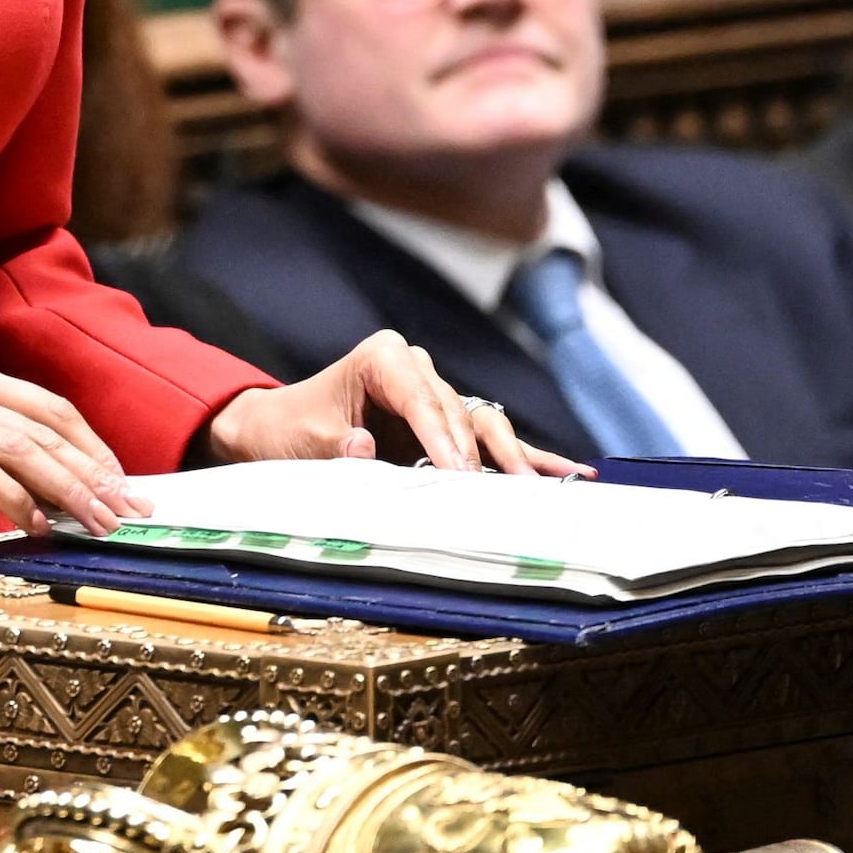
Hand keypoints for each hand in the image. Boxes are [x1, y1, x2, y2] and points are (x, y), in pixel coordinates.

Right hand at [0, 353, 137, 565]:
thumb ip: (24, 470)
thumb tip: (98, 493)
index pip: (52, 409)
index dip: (97, 451)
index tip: (131, 492)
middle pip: (43, 429)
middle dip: (92, 476)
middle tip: (125, 515)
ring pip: (19, 447)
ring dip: (66, 490)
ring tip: (93, 525)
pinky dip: (15, 499)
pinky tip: (37, 526)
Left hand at [199, 328, 580, 474]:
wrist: (282, 429)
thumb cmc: (292, 430)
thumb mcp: (306, 438)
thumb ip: (337, 446)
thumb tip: (364, 446)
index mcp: (384, 358)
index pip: (423, 398)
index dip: (443, 439)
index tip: (459, 475)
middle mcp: (417, 368)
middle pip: (460, 413)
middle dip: (482, 454)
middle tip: (505, 494)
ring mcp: (437, 393)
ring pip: (485, 424)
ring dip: (513, 458)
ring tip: (546, 487)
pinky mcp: (447, 423)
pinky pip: (491, 439)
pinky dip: (527, 456)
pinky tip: (569, 472)